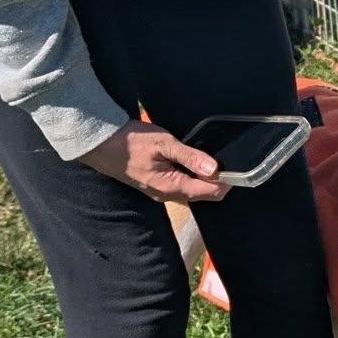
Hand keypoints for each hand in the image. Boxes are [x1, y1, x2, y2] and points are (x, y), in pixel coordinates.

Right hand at [75, 120, 229, 202]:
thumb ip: (190, 156)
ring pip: (192, 190)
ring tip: (212, 159)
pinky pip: (181, 185)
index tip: (236, 166)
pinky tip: (194, 162)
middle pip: (203, 195)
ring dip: (205, 179)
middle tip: (226, 159)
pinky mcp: (156, 184)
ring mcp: (161, 192)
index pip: (210, 193)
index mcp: (171, 187)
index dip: (226, 181)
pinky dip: (192, 176)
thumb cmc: (131, 141)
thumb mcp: (164, 143)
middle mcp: (168, 195)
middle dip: (218, 181)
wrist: (100, 144)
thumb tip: (215, 168)